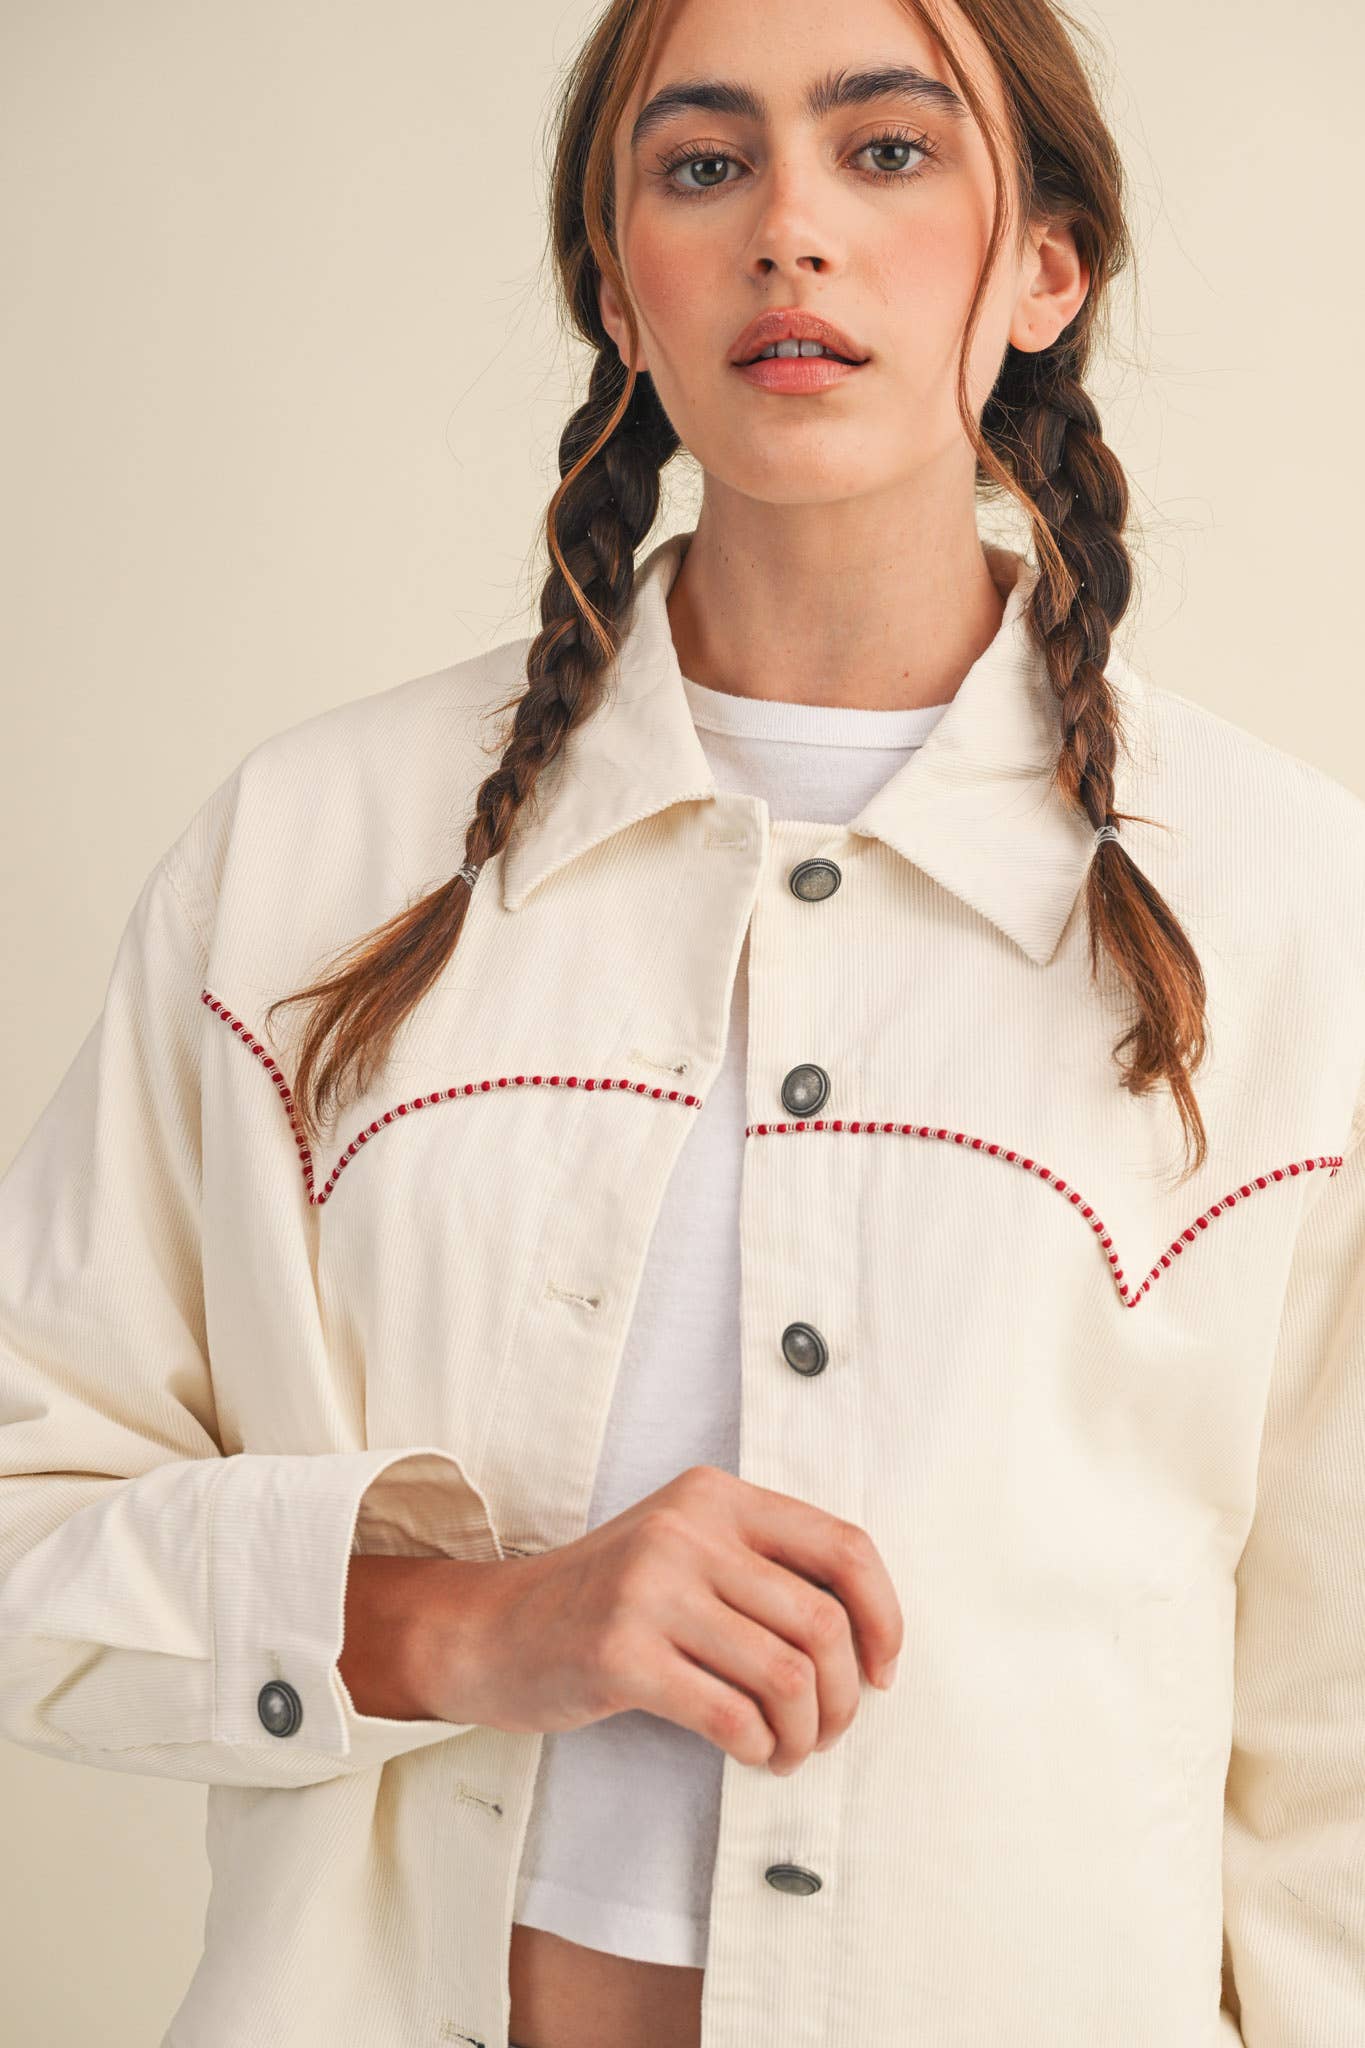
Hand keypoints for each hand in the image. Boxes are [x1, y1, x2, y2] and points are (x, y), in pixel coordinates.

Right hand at [414, 1463, 902, 1775]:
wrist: (494, 1629)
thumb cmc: (608, 1601)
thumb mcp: (686, 1550)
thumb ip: (765, 1569)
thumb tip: (872, 1641)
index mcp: (716, 1496)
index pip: (844, 1546)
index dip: (885, 1615)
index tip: (884, 1670)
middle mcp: (688, 1529)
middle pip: (823, 1623)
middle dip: (845, 1697)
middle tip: (828, 1731)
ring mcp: (650, 1588)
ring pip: (787, 1676)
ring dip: (805, 1734)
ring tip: (789, 1751)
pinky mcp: (620, 1653)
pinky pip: (731, 1716)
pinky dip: (759, 1749)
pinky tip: (750, 1754)